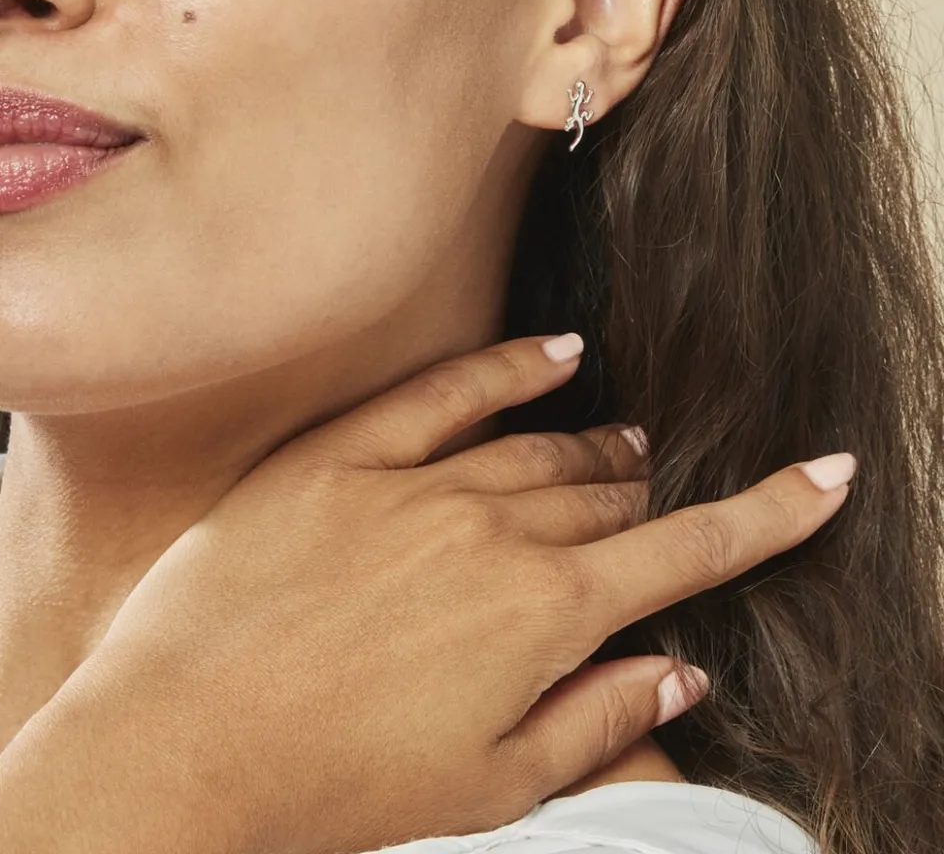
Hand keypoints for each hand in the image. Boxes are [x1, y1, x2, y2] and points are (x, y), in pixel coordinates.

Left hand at [2, 335, 855, 853]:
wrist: (183, 746)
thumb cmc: (335, 783)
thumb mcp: (489, 784)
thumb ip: (599, 721)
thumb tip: (676, 671)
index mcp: (542, 614)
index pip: (687, 550)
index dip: (769, 513)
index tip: (823, 476)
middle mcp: (496, 533)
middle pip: (609, 495)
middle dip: (649, 497)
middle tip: (657, 497)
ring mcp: (419, 484)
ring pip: (543, 448)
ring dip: (595, 447)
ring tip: (623, 444)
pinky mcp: (347, 455)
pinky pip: (447, 390)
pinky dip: (509, 368)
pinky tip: (555, 354)